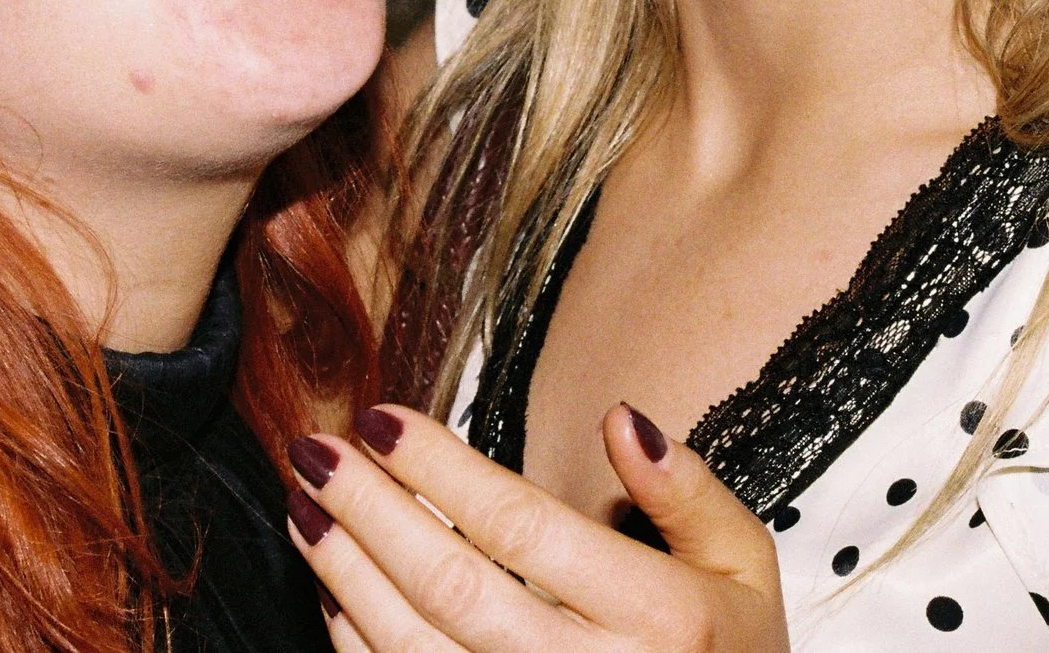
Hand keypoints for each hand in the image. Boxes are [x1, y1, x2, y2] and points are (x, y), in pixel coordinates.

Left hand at [287, 402, 786, 652]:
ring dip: (346, 576)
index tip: (380, 418)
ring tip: (304, 509)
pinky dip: (360, 643)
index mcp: (664, 619)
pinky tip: (335, 592)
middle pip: (452, 587)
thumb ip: (688, 492)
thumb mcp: (745, 566)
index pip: (523, 528)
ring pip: (416, 650)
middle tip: (313, 450)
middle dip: (369, 512)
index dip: (439, 469)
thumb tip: (619, 418)